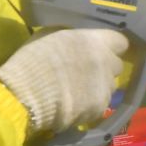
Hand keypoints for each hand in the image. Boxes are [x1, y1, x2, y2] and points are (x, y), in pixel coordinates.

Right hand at [0, 29, 131, 134]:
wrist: (25, 96)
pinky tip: (74, 105)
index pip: (120, 41)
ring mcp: (105, 88)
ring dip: (99, 87)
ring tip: (78, 91)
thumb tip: (78, 42)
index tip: (101, 50)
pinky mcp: (99, 109)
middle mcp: (106, 63)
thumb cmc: (32, 61)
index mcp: (95, 41)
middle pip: (116, 65)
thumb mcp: (50, 36)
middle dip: (105, 68)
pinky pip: (100, 105)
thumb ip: (72, 38)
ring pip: (110, 87)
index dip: (111, 46)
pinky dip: (91, 105)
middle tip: (86, 71)